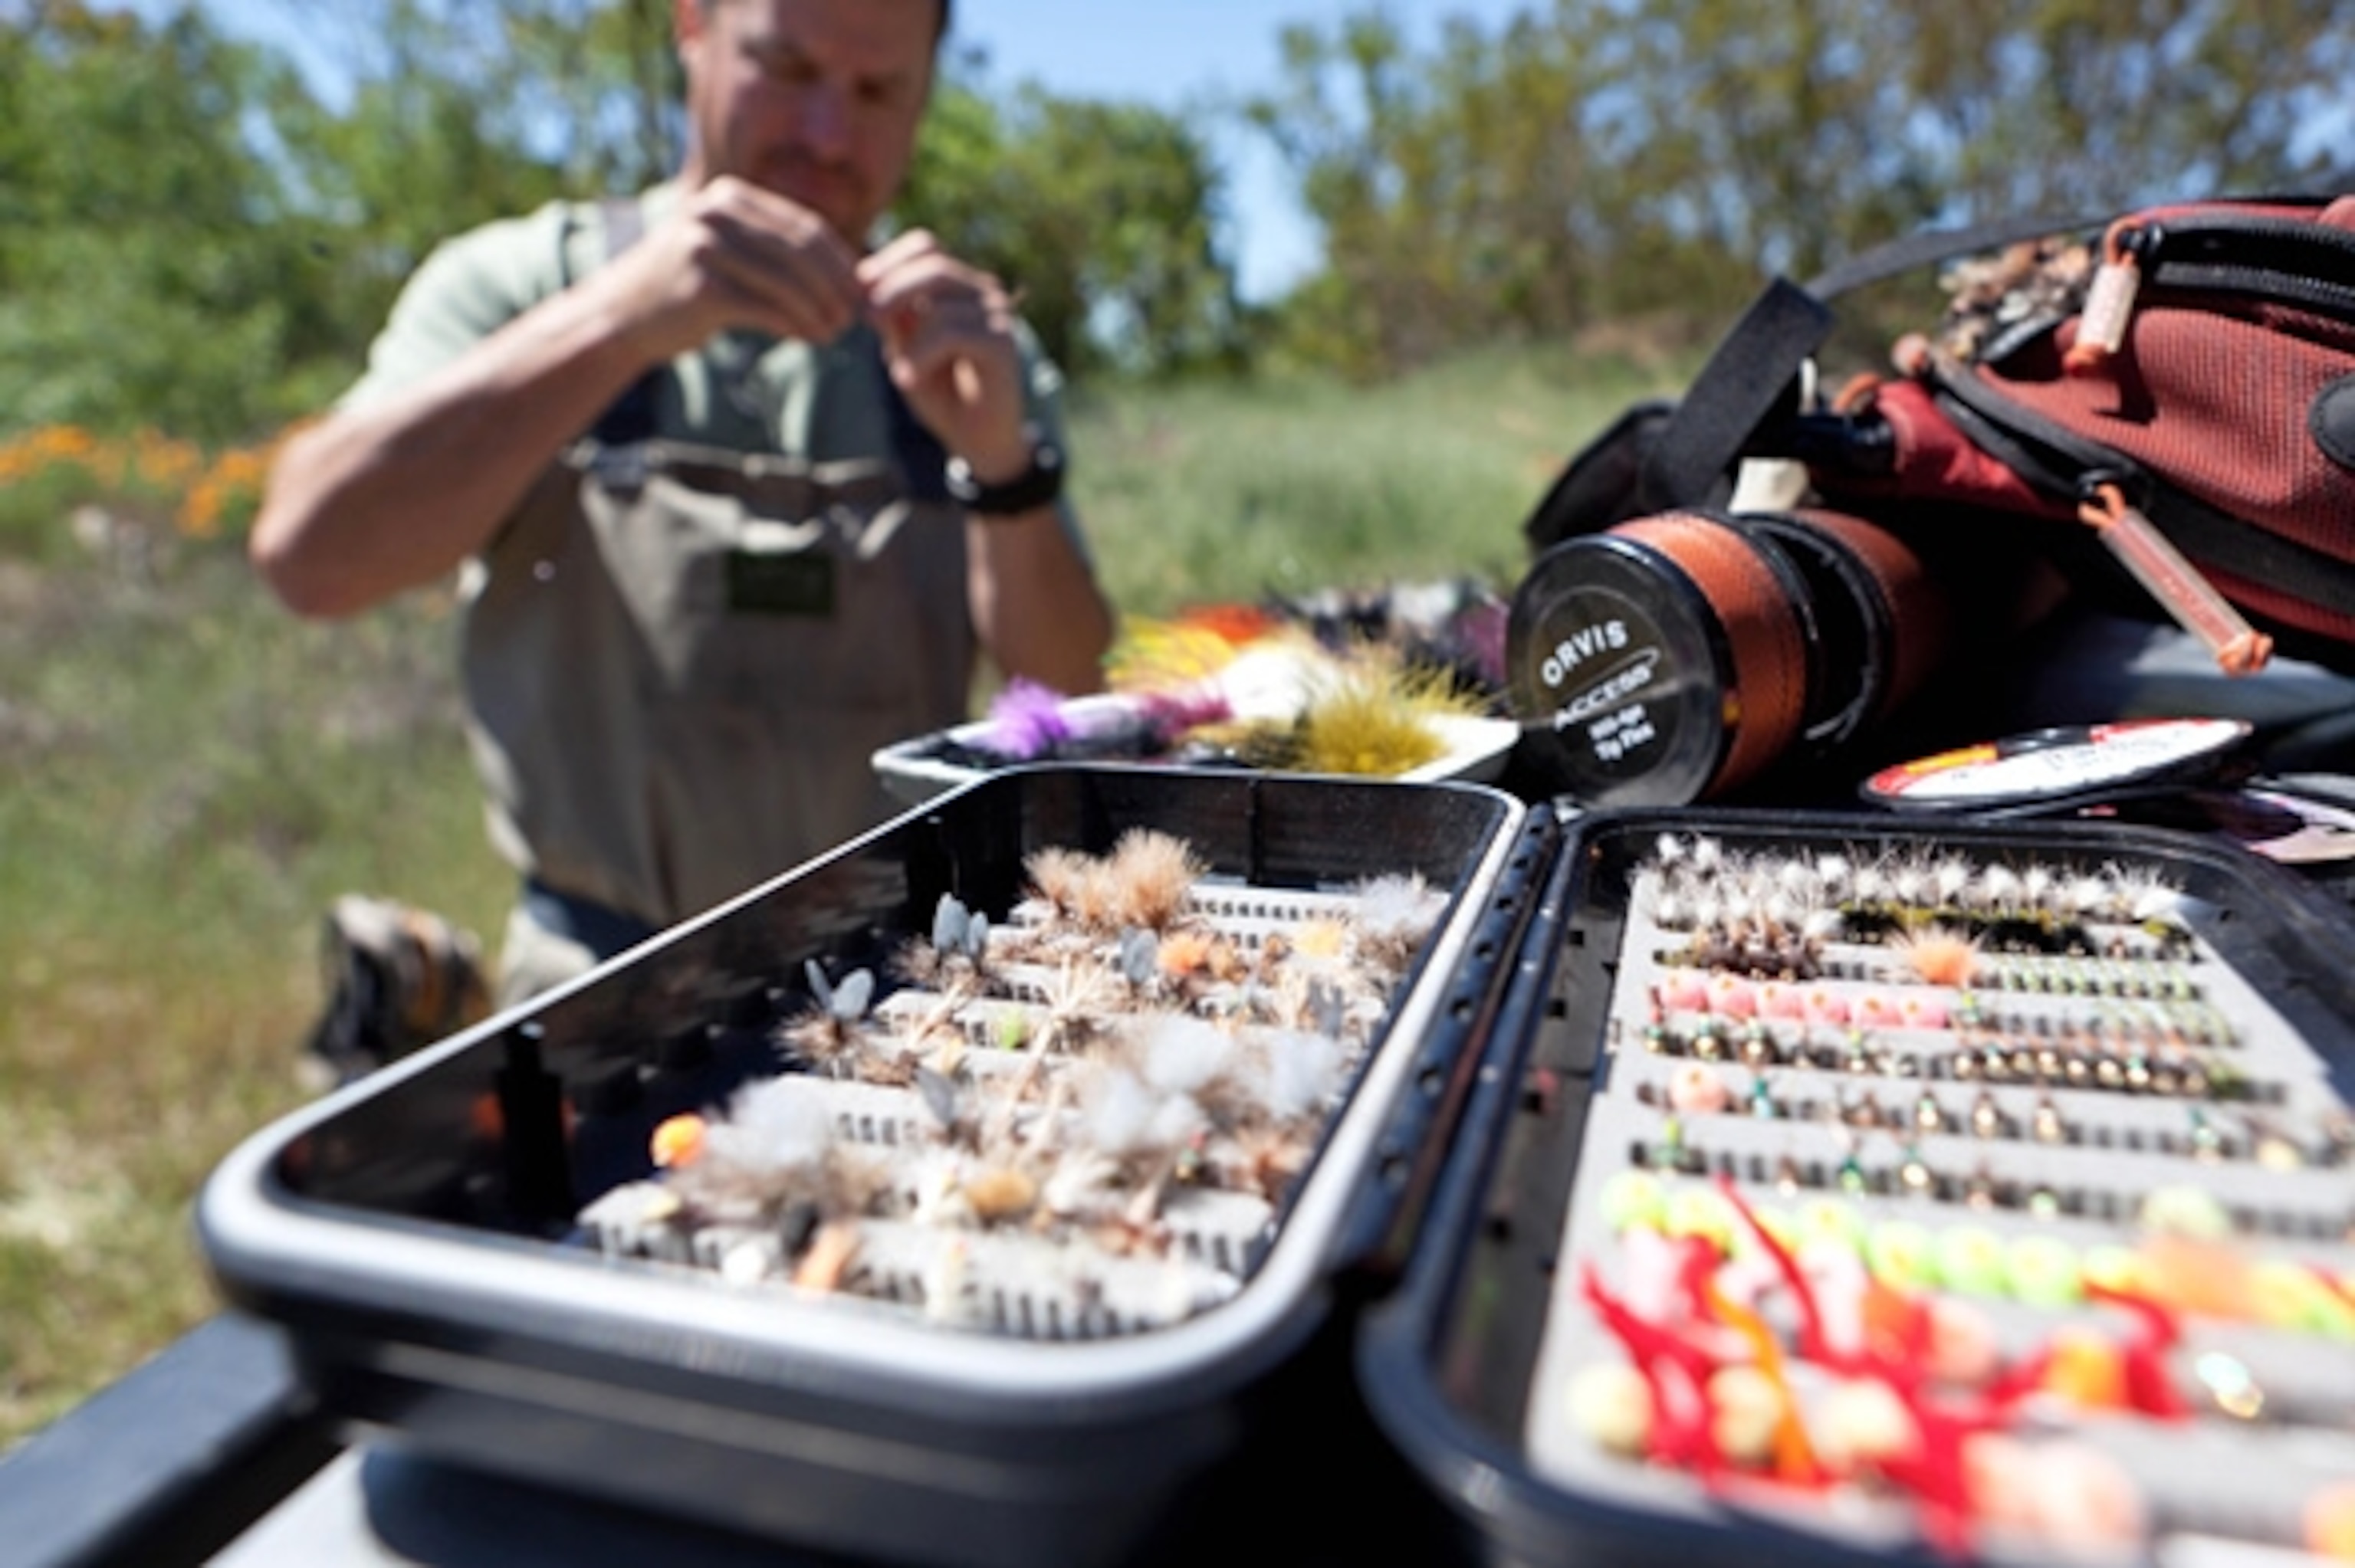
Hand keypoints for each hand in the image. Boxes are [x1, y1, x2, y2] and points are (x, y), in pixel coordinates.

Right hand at [592, 176, 865, 364]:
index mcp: (730, 196)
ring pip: (786, 281)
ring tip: (837, 333)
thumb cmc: (689, 286)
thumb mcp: (731, 251)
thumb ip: (777, 251)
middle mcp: (716, 212)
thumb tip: (850, 275)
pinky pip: (765, 307)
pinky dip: (794, 325)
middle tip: (855, 317)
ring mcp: (705, 245)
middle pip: (800, 251)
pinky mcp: (700, 285)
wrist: (623, 314)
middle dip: (835, 287)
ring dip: (820, 311)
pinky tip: (810, 339)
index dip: (841, 261)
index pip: (805, 226)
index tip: (861, 291)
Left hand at [857, 230, 1032, 481]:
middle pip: (933, 262)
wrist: (978, 438)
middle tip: (868, 317)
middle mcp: (982, 292)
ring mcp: (996, 314)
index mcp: (958, 286)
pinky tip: (908, 379)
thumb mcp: (904, 349)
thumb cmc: (941, 392)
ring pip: (939, 301)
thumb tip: (864, 286)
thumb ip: (891, 318)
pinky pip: (951, 332)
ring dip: (908, 335)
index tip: (861, 292)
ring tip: (898, 368)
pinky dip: (921, 355)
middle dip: (892, 287)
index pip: (925, 245)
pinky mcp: (1002, 342)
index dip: (888, 260)